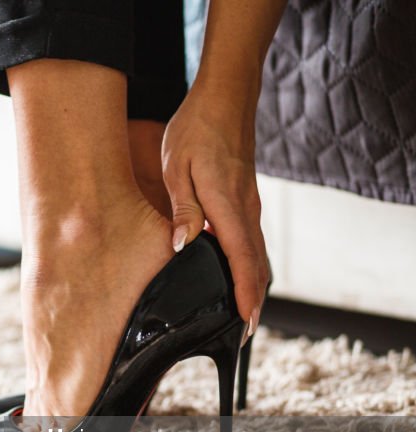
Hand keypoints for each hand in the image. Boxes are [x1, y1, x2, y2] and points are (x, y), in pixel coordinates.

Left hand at [161, 84, 269, 335]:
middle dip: (252, 300)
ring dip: (253, 285)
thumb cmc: (194, 131)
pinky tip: (238, 275)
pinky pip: (251, 240)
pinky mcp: (246, 199)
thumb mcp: (176, 169)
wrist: (224, 97)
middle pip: (256, 263)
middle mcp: (246, 209)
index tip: (245, 324)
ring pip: (256, 253)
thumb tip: (184, 247)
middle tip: (244, 333)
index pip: (242, 259)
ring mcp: (249, 204)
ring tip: (243, 314)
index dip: (245, 294)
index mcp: (228, 205)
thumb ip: (182, 209)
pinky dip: (250, 264)